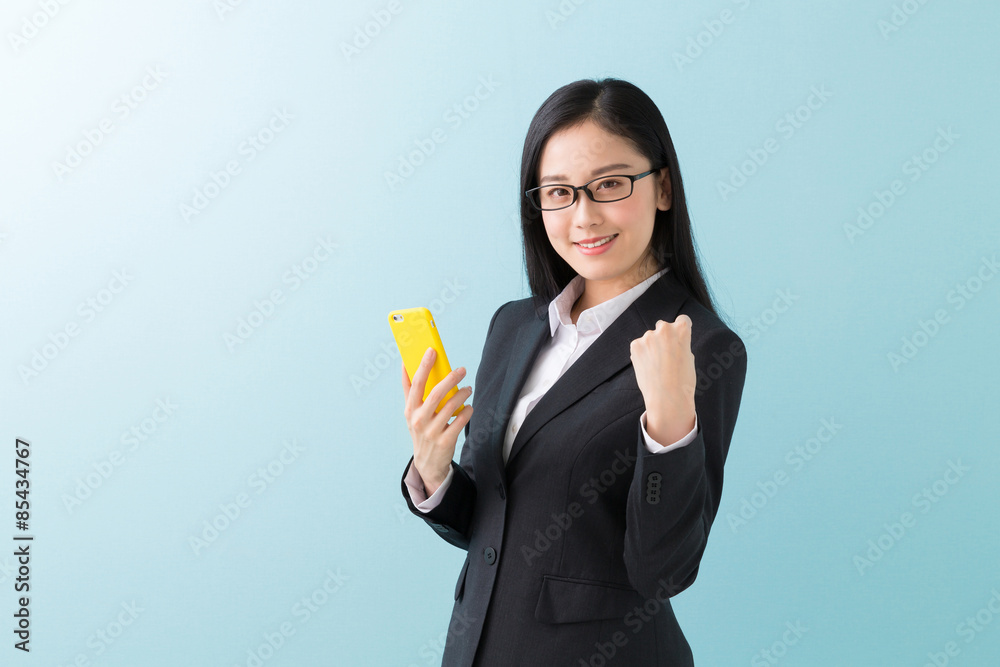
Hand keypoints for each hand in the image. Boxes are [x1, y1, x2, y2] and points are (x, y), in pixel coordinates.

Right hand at [401, 347, 473, 496]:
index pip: (415, 384)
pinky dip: (467, 411)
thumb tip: (406, 364)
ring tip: (468, 389)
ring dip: (462, 394)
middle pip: (435, 393)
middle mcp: (419, 420)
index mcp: (410, 409)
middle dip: (450, 378)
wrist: (427, 463)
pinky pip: (460, 420)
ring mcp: (432, 431)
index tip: (431, 351)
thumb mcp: (411, 413)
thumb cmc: (421, 430)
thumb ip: (410, 391)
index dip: (422, 366)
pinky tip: (469, 407)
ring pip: (451, 406)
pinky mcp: (445, 441)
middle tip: (461, 369)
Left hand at [629, 315, 696, 443]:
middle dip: (664, 337)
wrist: (666, 398)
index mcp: (682, 330)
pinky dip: (642, 354)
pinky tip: (648, 367)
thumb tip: (672, 340)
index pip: (682, 320)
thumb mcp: (689, 357)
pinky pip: (639, 346)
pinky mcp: (635, 345)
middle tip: (666, 355)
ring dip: (652, 346)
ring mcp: (648, 336)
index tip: (679, 337)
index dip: (682, 329)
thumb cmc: (683, 381)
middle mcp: (664, 329)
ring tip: (657, 365)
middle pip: (663, 326)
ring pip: (650, 338)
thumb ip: (681, 344)